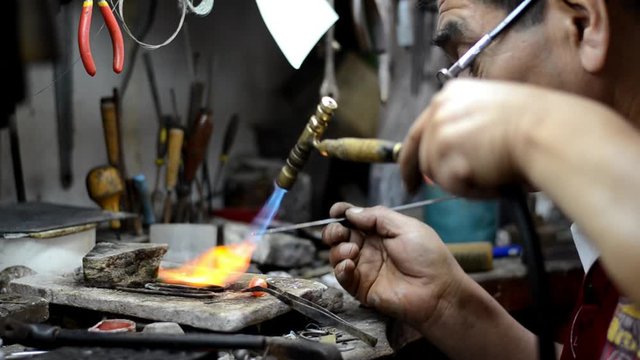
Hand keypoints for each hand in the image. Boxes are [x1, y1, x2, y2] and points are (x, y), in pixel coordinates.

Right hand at [322, 202, 465, 327]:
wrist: (437, 292)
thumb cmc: (428, 258)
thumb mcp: (406, 227)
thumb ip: (377, 216)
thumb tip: (351, 211)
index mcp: (381, 231)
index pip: (355, 219)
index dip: (343, 213)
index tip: (335, 211)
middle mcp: (369, 248)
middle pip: (340, 235)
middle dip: (334, 231)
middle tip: (339, 232)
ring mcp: (364, 268)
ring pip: (337, 254)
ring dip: (338, 249)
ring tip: (352, 251)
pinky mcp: (362, 287)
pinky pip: (342, 277)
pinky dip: (340, 268)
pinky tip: (349, 265)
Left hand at [399, 79, 543, 196]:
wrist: (549, 131)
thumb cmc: (537, 127)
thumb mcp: (493, 115)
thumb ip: (466, 130)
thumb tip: (448, 158)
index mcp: (451, 94)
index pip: (421, 129)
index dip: (413, 155)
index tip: (410, 174)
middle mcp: (440, 108)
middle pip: (422, 154)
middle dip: (431, 174)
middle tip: (421, 189)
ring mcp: (439, 129)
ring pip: (436, 173)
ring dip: (462, 183)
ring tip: (493, 177)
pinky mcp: (443, 151)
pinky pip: (451, 185)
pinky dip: (473, 191)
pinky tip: (494, 181)